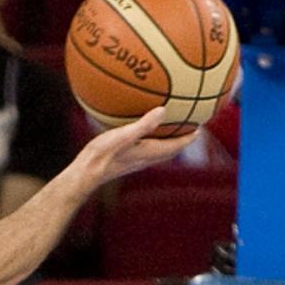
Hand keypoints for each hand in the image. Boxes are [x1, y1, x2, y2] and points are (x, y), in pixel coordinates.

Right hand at [78, 107, 197, 184]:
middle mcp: (146, 158)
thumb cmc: (102, 155)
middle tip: (188, 125)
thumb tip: (163, 110)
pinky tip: (138, 131)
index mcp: (150, 153)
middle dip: (181, 138)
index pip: (177, 146)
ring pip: (159, 151)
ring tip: (169, 127)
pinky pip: (145, 148)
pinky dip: (150, 139)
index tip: (199, 126)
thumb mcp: (122, 136)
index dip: (190, 137)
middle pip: (171, 150)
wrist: (85, 174)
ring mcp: (136, 161)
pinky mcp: (125, 160)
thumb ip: (143, 125)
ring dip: (167, 140)